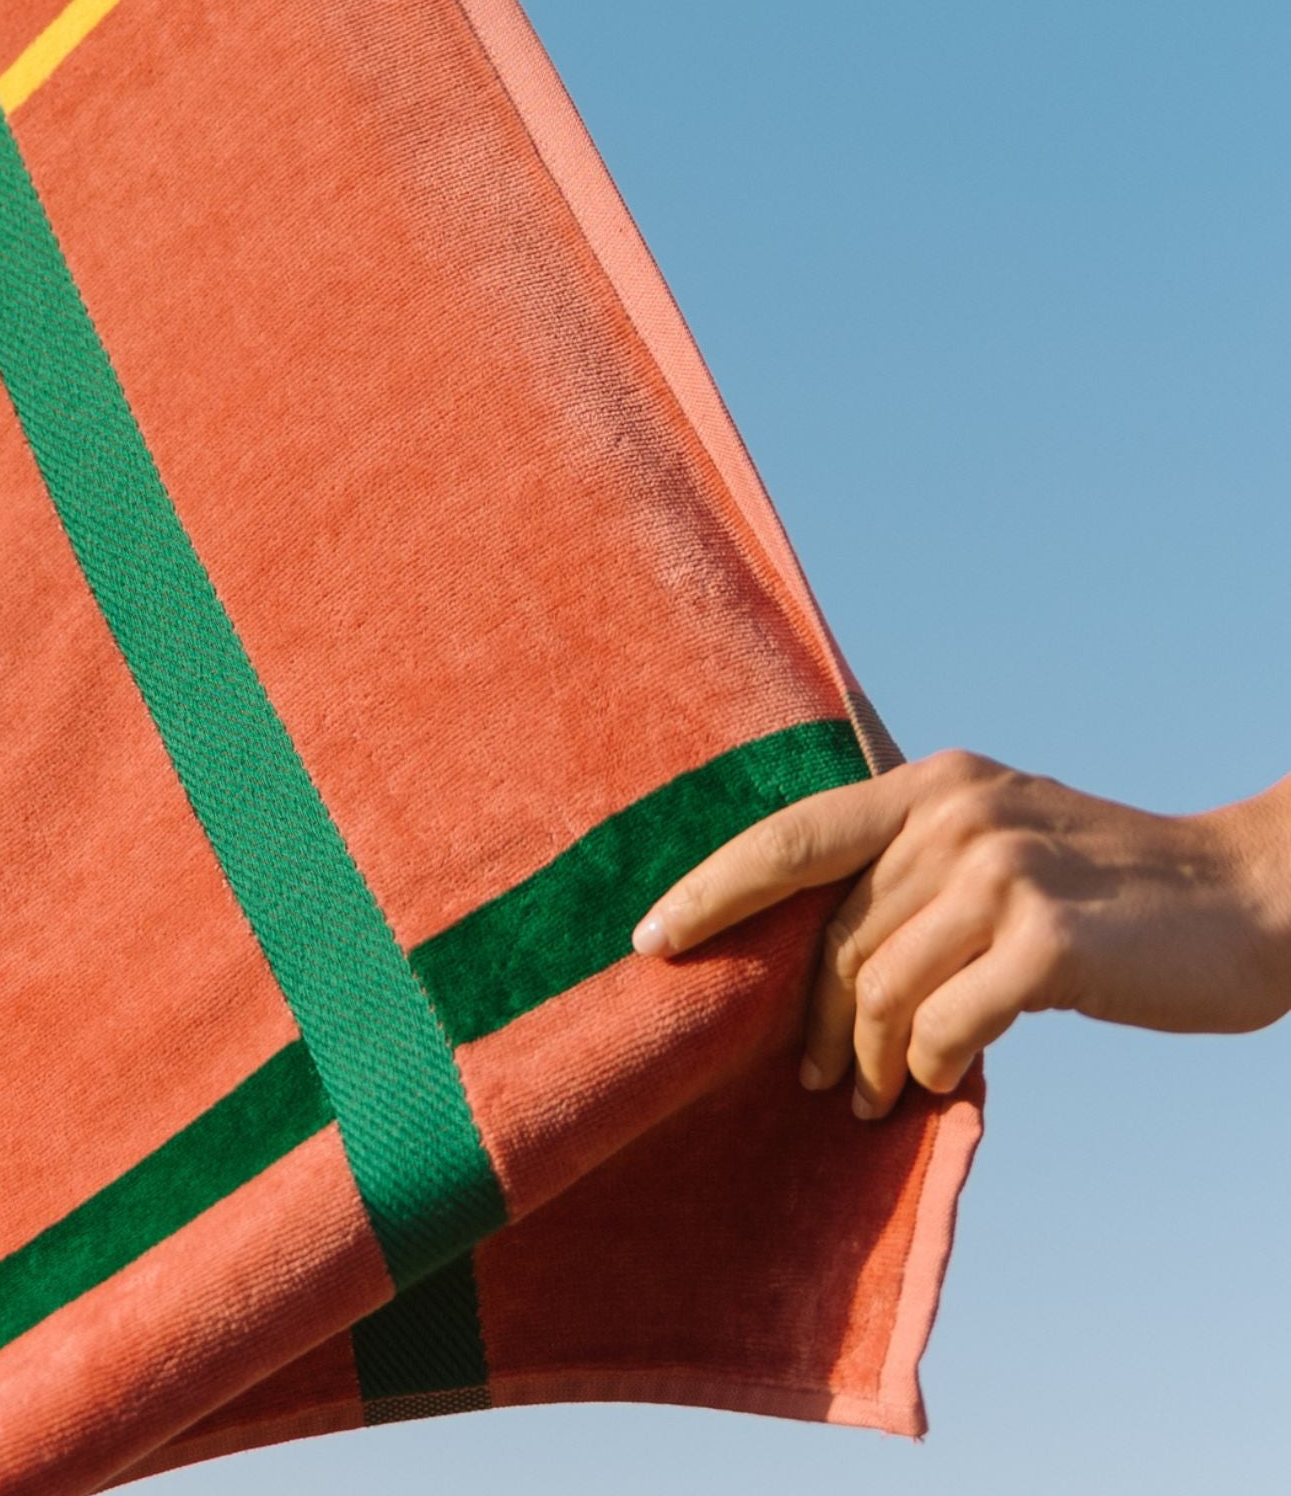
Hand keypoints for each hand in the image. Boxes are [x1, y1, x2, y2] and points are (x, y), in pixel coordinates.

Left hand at [630, 749, 1290, 1117]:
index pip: (790, 836)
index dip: (712, 890)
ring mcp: (1002, 872)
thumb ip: (916, 870)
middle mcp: (956, 813)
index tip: (652, 940)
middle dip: (805, 1020)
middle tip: (806, 1079)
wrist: (1251, 899)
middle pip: (834, 938)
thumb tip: (820, 962)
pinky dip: (928, 1065)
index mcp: (932, 784)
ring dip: (865, 1060)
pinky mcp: (1045, 941)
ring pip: (879, 991)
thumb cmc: (1110, 889)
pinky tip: (935, 1082)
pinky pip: (940, 1026)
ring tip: (870, 1098)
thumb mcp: (1002, 841)